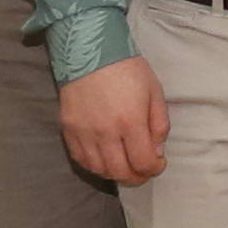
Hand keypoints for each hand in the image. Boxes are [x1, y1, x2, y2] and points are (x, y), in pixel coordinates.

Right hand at [59, 58, 170, 185]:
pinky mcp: (68, 129)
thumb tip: (156, 153)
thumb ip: (159, 125)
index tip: (158, 163)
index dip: (155, 169)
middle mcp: (105, 132)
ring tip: (125, 164)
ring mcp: (83, 132)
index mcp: (130, 121)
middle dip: (137, 177)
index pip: (143, 163)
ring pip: (99, 170)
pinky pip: (80, 159)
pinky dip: (94, 165)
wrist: (89, 49)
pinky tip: (105, 158)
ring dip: (115, 173)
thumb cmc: (127, 69)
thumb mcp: (154, 92)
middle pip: (121, 173)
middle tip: (143, 170)